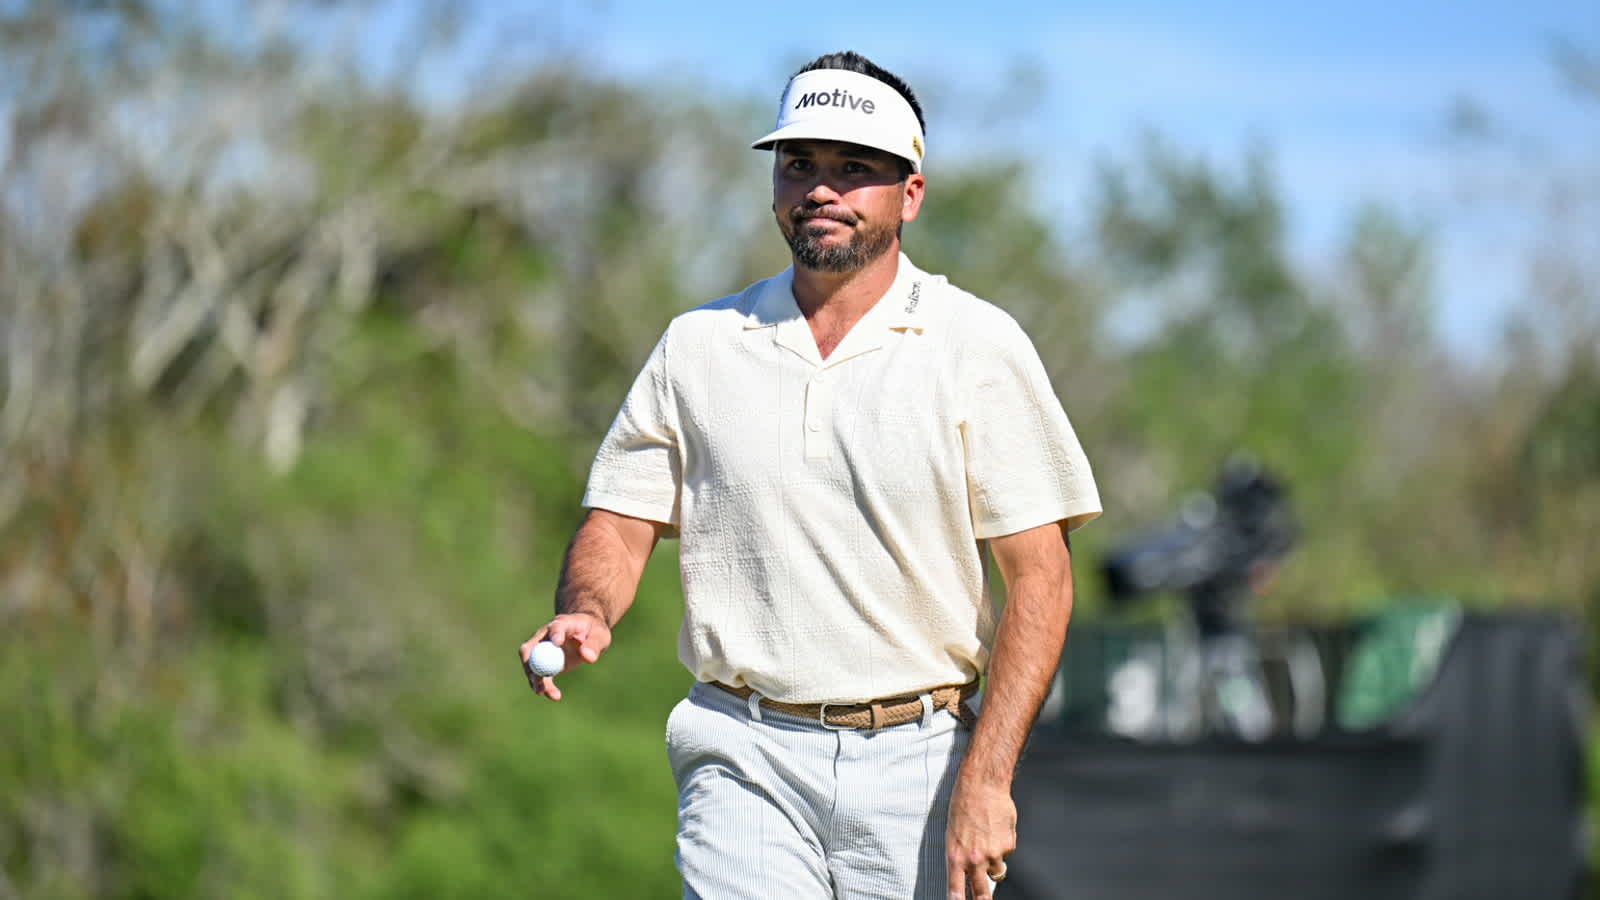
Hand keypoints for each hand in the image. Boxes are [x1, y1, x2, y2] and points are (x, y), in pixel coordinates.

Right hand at [518, 611, 610, 700]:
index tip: (557, 642)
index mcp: (562, 623)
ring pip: (531, 665)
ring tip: (542, 692)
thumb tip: (588, 657)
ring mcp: (542, 649)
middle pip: (531, 648)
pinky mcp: (545, 663)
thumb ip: (594, 644)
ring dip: (535, 679)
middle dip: (531, 664)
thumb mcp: (600, 635)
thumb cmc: (594, 630)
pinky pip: (540, 675)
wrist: (587, 633)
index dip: (555, 633)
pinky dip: (544, 686)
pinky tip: (554, 696)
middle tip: (537, 678)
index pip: (556, 627)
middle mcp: (546, 635)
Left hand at [946, 777, 1015, 898]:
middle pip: (981, 892)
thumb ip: (961, 855)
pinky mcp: (1009, 845)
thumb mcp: (952, 833)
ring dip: (994, 862)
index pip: (955, 889)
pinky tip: (996, 826)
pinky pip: (1007, 852)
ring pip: (997, 871)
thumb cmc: (963, 805)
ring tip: (988, 840)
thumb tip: (969, 870)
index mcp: (955, 855)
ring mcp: (993, 854)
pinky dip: (1003, 843)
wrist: (983, 785)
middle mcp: (974, 859)